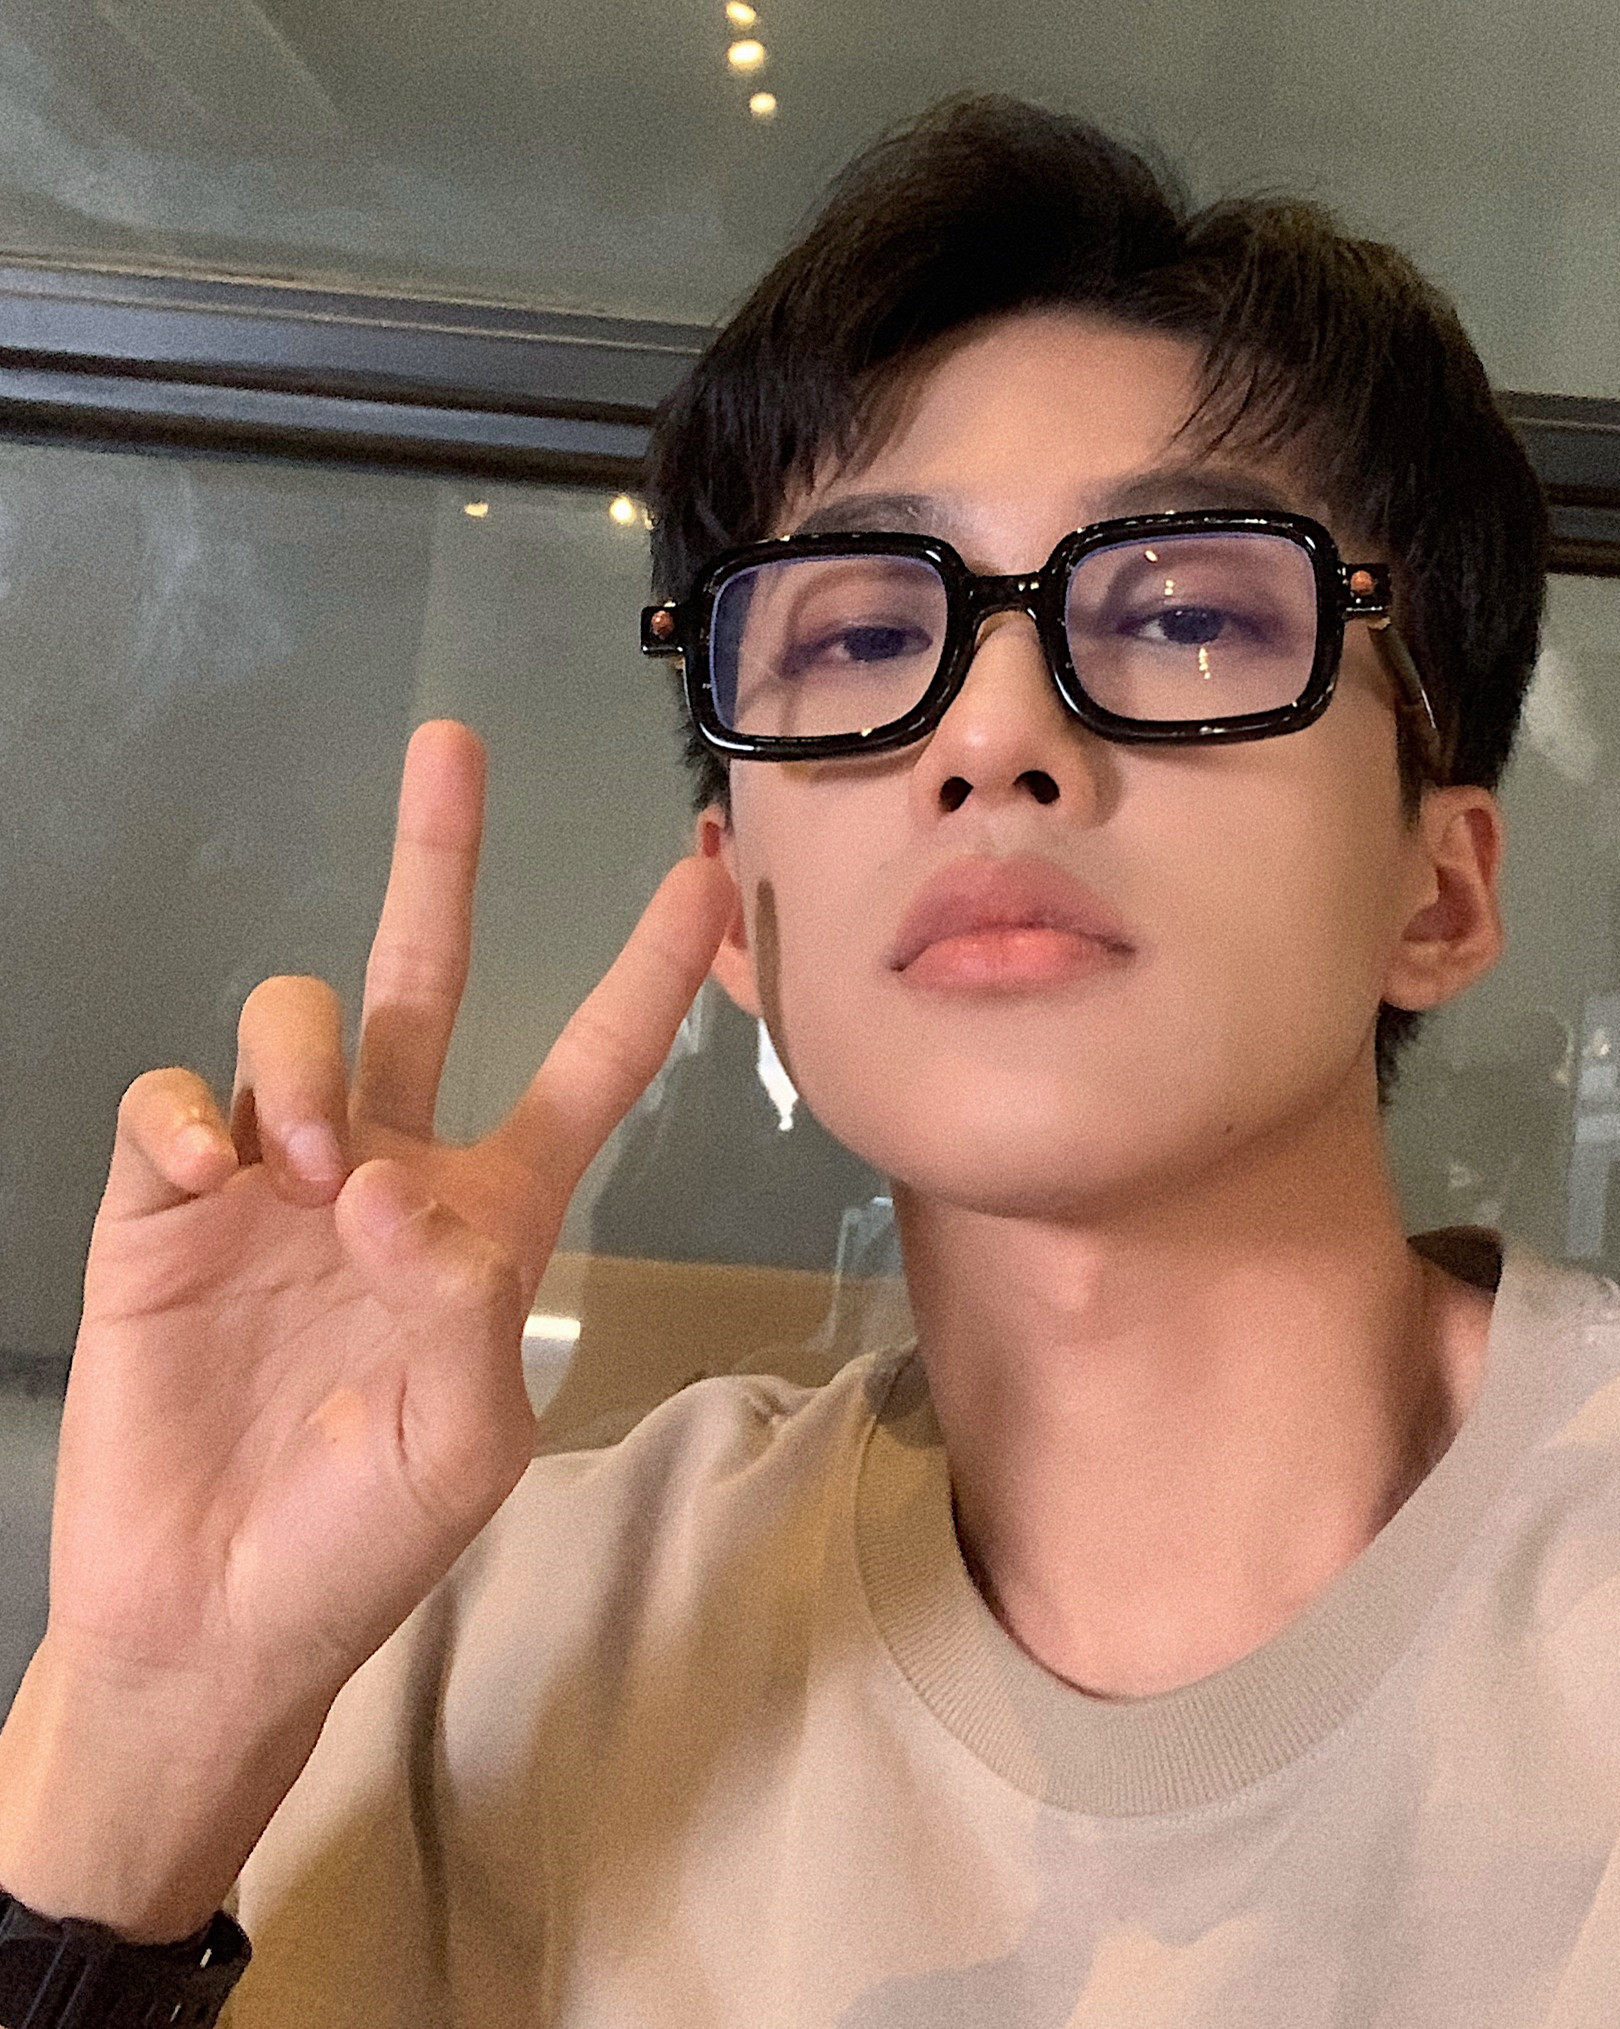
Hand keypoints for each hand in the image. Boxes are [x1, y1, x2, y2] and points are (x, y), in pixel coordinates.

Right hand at [0, 721, 732, 1937]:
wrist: (213, 1614)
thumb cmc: (364, 1538)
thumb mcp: (464, 1439)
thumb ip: (459, 1306)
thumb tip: (386, 1186)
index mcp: (494, 1216)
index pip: (587, 1067)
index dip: (646, 973)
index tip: (704, 873)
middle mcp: (390, 1167)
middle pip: (428, 979)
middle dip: (440, 862)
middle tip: (451, 745)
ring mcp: (275, 1177)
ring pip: (298, 1022)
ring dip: (304, 1058)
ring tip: (305, 1163)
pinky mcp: (165, 1208)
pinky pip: (172, 1103)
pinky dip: (185, 1116)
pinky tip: (206, 1173)